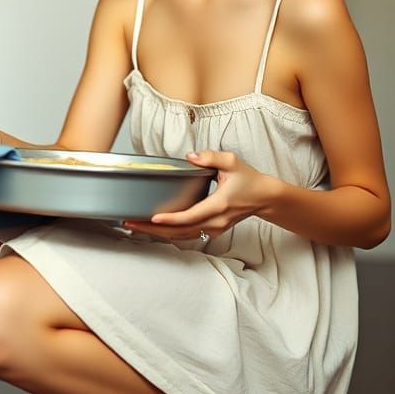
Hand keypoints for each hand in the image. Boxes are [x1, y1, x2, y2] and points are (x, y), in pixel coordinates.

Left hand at [123, 150, 276, 240]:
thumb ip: (210, 157)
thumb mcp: (232, 161)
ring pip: (182, 236)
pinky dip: (169, 233)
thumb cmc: (249, 180)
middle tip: (130, 223)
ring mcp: (213, 229)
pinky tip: (153, 228)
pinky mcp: (211, 230)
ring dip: (158, 233)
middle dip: (153, 229)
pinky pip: (187, 235)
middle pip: (180, 231)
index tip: (153, 217)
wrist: (264, 198)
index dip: (171, 218)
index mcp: (219, 205)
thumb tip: (190, 157)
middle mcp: (215, 221)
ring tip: (135, 227)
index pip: (191, 216)